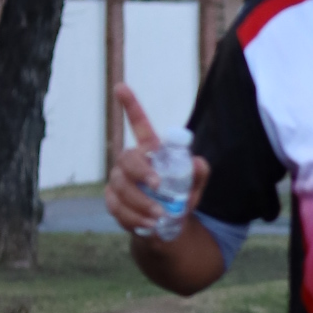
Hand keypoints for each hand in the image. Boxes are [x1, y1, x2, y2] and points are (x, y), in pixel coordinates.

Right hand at [105, 84, 205, 237]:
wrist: (167, 226)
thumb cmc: (180, 198)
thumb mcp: (195, 185)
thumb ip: (199, 173)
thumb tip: (198, 162)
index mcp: (151, 150)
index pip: (138, 123)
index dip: (130, 105)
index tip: (120, 87)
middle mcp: (131, 161)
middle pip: (126, 158)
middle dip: (140, 171)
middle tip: (158, 186)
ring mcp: (118, 180)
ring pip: (121, 187)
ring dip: (141, 202)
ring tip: (160, 215)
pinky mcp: (112, 200)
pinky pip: (117, 207)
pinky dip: (134, 217)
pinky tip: (149, 224)